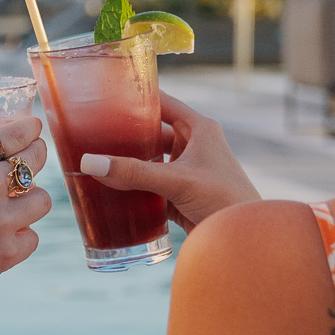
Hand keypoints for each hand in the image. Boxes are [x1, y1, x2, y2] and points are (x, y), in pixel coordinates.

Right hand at [0, 116, 51, 319]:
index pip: (8, 135)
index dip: (26, 128)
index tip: (33, 126)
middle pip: (33, 159)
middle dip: (37, 153)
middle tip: (34, 155)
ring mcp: (2, 220)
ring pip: (42, 199)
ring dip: (33, 198)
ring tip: (23, 200)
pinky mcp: (8, 251)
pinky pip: (33, 236)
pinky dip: (24, 236)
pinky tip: (11, 235)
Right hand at [79, 92, 258, 231]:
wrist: (245, 240)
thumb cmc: (225, 200)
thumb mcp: (177, 181)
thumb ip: (134, 173)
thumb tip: (90, 163)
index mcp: (199, 129)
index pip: (163, 103)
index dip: (138, 97)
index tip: (108, 94)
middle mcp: (193, 146)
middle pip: (152, 134)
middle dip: (126, 136)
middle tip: (92, 133)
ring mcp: (187, 172)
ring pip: (150, 162)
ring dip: (128, 164)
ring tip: (96, 160)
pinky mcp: (181, 196)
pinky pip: (151, 186)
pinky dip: (134, 188)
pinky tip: (111, 190)